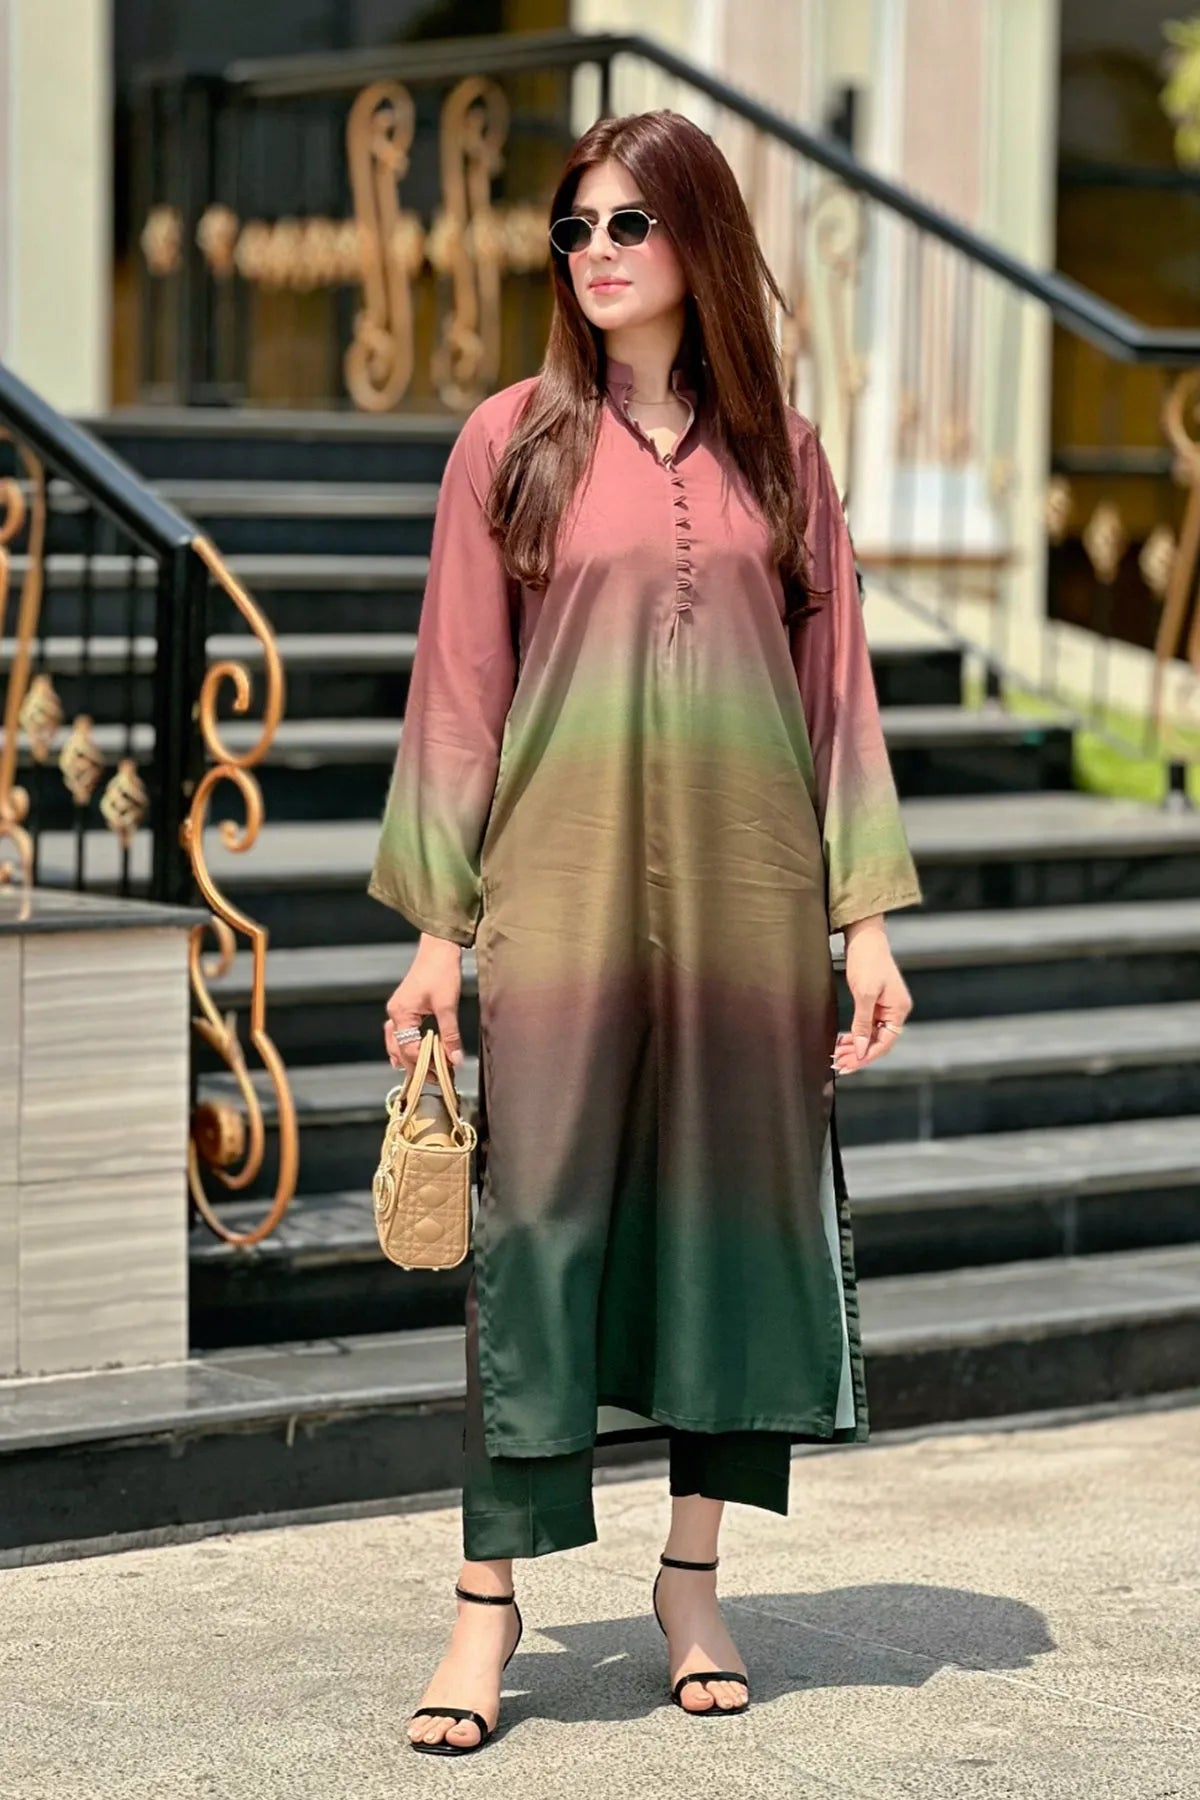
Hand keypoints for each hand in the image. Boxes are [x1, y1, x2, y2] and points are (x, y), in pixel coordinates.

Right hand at [384, 933, 465, 1073]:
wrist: (439, 948)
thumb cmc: (441, 972)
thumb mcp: (448, 1006)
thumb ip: (450, 1035)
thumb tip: (455, 1060)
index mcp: (401, 1014)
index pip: (409, 1050)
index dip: (425, 1065)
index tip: (442, 1075)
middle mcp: (394, 1014)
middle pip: (400, 1050)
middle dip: (417, 1065)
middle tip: (436, 1078)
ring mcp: (397, 1010)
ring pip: (397, 1042)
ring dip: (410, 1057)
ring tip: (425, 1071)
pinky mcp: (405, 1006)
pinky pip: (400, 1032)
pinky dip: (407, 1044)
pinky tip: (417, 1052)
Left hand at [834, 918, 911, 1074]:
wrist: (864, 937)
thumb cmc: (868, 960)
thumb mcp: (864, 994)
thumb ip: (863, 1023)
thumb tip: (861, 1048)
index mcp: (898, 1010)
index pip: (885, 1042)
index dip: (867, 1056)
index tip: (850, 1064)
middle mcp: (894, 1011)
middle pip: (878, 1041)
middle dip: (859, 1054)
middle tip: (839, 1064)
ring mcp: (885, 1007)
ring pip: (871, 1035)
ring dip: (855, 1047)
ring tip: (838, 1056)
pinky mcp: (874, 1002)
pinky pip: (866, 1026)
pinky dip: (855, 1035)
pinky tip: (842, 1042)